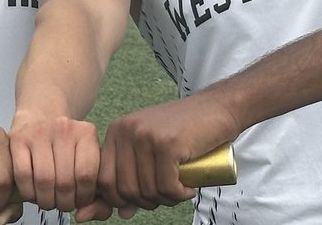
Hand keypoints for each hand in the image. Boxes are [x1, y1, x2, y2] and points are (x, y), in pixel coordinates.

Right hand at [5, 112, 108, 220]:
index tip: (80, 201)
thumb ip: (98, 194)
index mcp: (86, 132)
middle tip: (63, 204)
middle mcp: (64, 128)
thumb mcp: (88, 161)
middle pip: (65, 181)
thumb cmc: (68, 149)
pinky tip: (34, 193)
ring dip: (46, 200)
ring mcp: (39, 131)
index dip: (83, 197)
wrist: (40, 118)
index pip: (87, 175)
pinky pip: (23, 176)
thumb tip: (82, 216)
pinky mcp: (18, 139)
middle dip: (64, 202)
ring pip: (44, 180)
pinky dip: (29, 193)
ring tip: (49, 200)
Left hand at [96, 96, 238, 216]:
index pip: (105, 180)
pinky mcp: (167, 144)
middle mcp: (126, 130)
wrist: (216, 108)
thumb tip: (122, 213)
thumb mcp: (149, 149)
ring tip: (180, 189)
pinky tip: (188, 188)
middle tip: (166, 195)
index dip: (120, 200)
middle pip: (125, 189)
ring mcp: (146, 136)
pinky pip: (167, 187)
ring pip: (147, 191)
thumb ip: (132, 177)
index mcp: (116, 131)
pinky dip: (179, 195)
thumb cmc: (183, 131)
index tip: (140, 202)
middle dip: (146, 203)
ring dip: (166, 200)